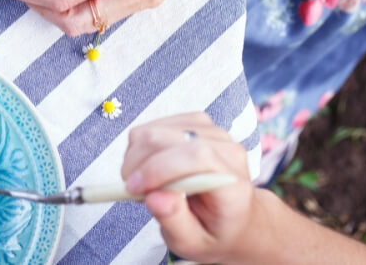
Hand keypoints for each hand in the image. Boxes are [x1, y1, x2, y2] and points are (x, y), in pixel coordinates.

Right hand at [122, 112, 255, 263]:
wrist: (233, 217)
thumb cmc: (214, 230)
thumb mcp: (193, 242)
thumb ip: (175, 221)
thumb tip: (155, 198)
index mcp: (232, 182)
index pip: (197, 156)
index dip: (158, 168)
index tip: (134, 189)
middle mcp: (226, 150)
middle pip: (169, 137)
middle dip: (138, 163)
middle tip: (132, 190)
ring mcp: (211, 132)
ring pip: (155, 129)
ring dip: (137, 156)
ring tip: (144, 182)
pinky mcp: (195, 124)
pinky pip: (154, 125)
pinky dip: (141, 147)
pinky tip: (149, 167)